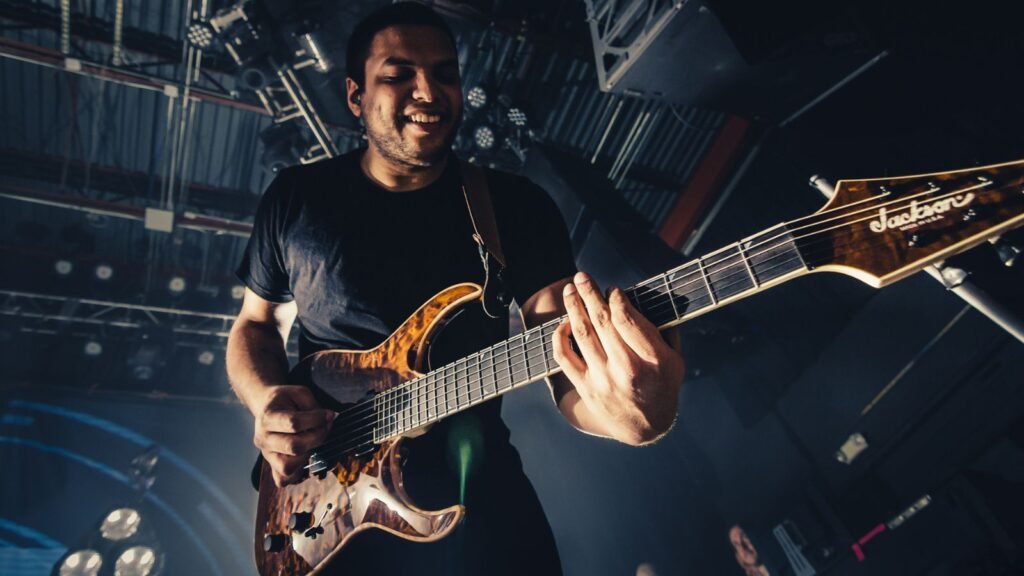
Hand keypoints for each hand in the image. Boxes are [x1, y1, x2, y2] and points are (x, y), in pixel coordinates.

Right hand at [252, 385, 333, 486]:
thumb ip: (313, 405)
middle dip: (317, 437)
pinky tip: (304, 458)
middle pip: (294, 447)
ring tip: (312, 444)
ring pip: (287, 467)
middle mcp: (263, 438)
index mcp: (268, 417)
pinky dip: (297, 474)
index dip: (316, 419)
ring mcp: (266, 454)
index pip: (294, 423)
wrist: (266, 407)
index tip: (328, 415)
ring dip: (307, 456)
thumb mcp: (298, 393)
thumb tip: (328, 419)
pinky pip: (283, 480)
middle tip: (324, 429)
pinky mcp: (271, 466)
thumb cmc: (285, 400)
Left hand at [552, 272, 683, 444]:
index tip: (612, 289)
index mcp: (653, 359)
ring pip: (582, 334)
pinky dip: (561, 335)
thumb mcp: (675, 359)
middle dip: (589, 294)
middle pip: (602, 322)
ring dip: (573, 307)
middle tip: (581, 277)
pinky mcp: (586, 387)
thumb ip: (664, 330)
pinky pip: (564, 356)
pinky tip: (566, 322)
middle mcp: (627, 370)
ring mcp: (603, 379)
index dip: (616, 299)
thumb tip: (647, 296)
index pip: (627, 320)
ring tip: (570, 290)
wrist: (645, 427)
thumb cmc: (662, 386)